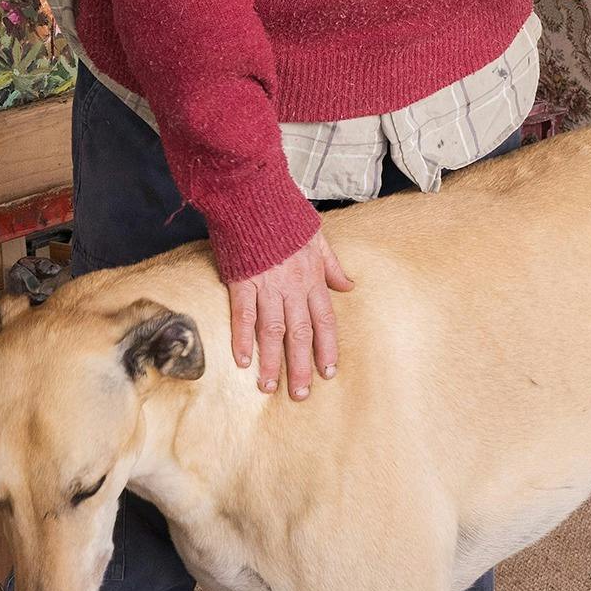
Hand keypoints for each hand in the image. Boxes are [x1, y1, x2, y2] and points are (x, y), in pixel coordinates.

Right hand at [225, 231, 352, 399]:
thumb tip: (349, 287)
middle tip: (300, 395)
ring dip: (271, 361)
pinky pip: (243, 315)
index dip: (327, 348)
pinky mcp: (242, 281)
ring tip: (268, 387)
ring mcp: (266, 285)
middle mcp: (292, 287)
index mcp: (312, 278)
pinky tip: (242, 360)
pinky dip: (242, 338)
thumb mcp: (317, 237)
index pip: (324, 321)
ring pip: (272, 331)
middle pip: (300, 334)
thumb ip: (332, 266)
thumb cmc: (285, 216)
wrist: (254, 195)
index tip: (328, 373)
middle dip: (301, 366)